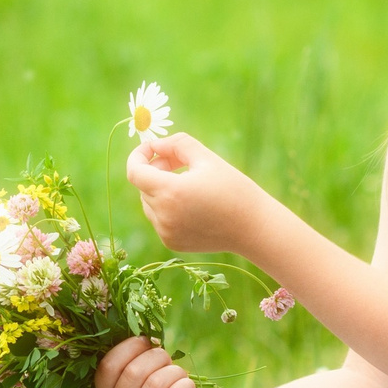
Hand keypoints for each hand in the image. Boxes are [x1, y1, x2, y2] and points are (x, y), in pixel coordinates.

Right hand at [95, 336, 194, 387]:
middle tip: (167, 360)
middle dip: (158, 357)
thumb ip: (134, 363)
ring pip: (156, 383)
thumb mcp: (138, 386)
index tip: (147, 342)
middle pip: (135, 371)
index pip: (109, 364)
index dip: (130, 347)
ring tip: (179, 375)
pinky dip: (185, 385)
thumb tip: (146, 335)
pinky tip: (188, 387)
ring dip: (174, 371)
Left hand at [124, 130, 265, 253]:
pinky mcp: (172, 243)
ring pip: (149, 203)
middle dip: (156, 169)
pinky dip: (167, 208)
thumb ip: (176, 144)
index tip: (150, 148)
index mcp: (170, 192)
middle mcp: (163, 215)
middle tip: (178, 162)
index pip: (134, 172)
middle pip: (144, 186)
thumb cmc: (233, 188)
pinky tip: (192, 204)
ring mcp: (166, 232)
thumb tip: (154, 144)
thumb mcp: (207, 157)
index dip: (138, 156)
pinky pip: (159, 219)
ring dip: (160, 189)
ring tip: (187, 183)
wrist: (253, 227)